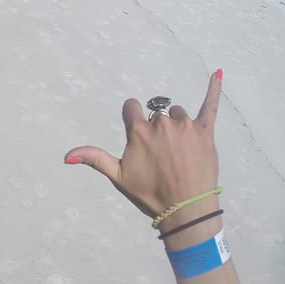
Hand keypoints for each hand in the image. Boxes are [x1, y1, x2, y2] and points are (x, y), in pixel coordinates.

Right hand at [64, 70, 221, 216]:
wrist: (186, 210)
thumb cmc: (150, 193)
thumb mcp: (118, 176)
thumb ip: (94, 158)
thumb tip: (67, 155)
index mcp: (139, 131)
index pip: (131, 108)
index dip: (132, 119)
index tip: (137, 135)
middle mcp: (161, 124)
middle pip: (156, 113)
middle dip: (156, 128)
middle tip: (162, 153)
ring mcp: (185, 126)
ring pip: (177, 113)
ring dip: (176, 125)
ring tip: (180, 150)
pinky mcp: (206, 132)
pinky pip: (210, 105)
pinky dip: (214, 89)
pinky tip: (217, 73)